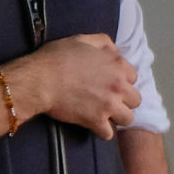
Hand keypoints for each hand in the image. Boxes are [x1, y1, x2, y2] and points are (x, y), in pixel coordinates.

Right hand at [5, 33, 141, 139]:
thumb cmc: (56, 58)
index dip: (122, 81)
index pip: (133, 77)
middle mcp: (118, 85)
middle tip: (110, 101)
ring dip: (117, 118)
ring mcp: (109, 105)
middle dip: (124, 101)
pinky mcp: (96, 121)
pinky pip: (109, 134)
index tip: (110, 84)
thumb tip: (115, 50)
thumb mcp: (82, 40)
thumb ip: (103, 43)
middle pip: (135, 100)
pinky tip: (95, 126)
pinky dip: (102, 132)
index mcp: (117, 65)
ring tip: (105, 115)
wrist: (38, 80)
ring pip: (127, 118)